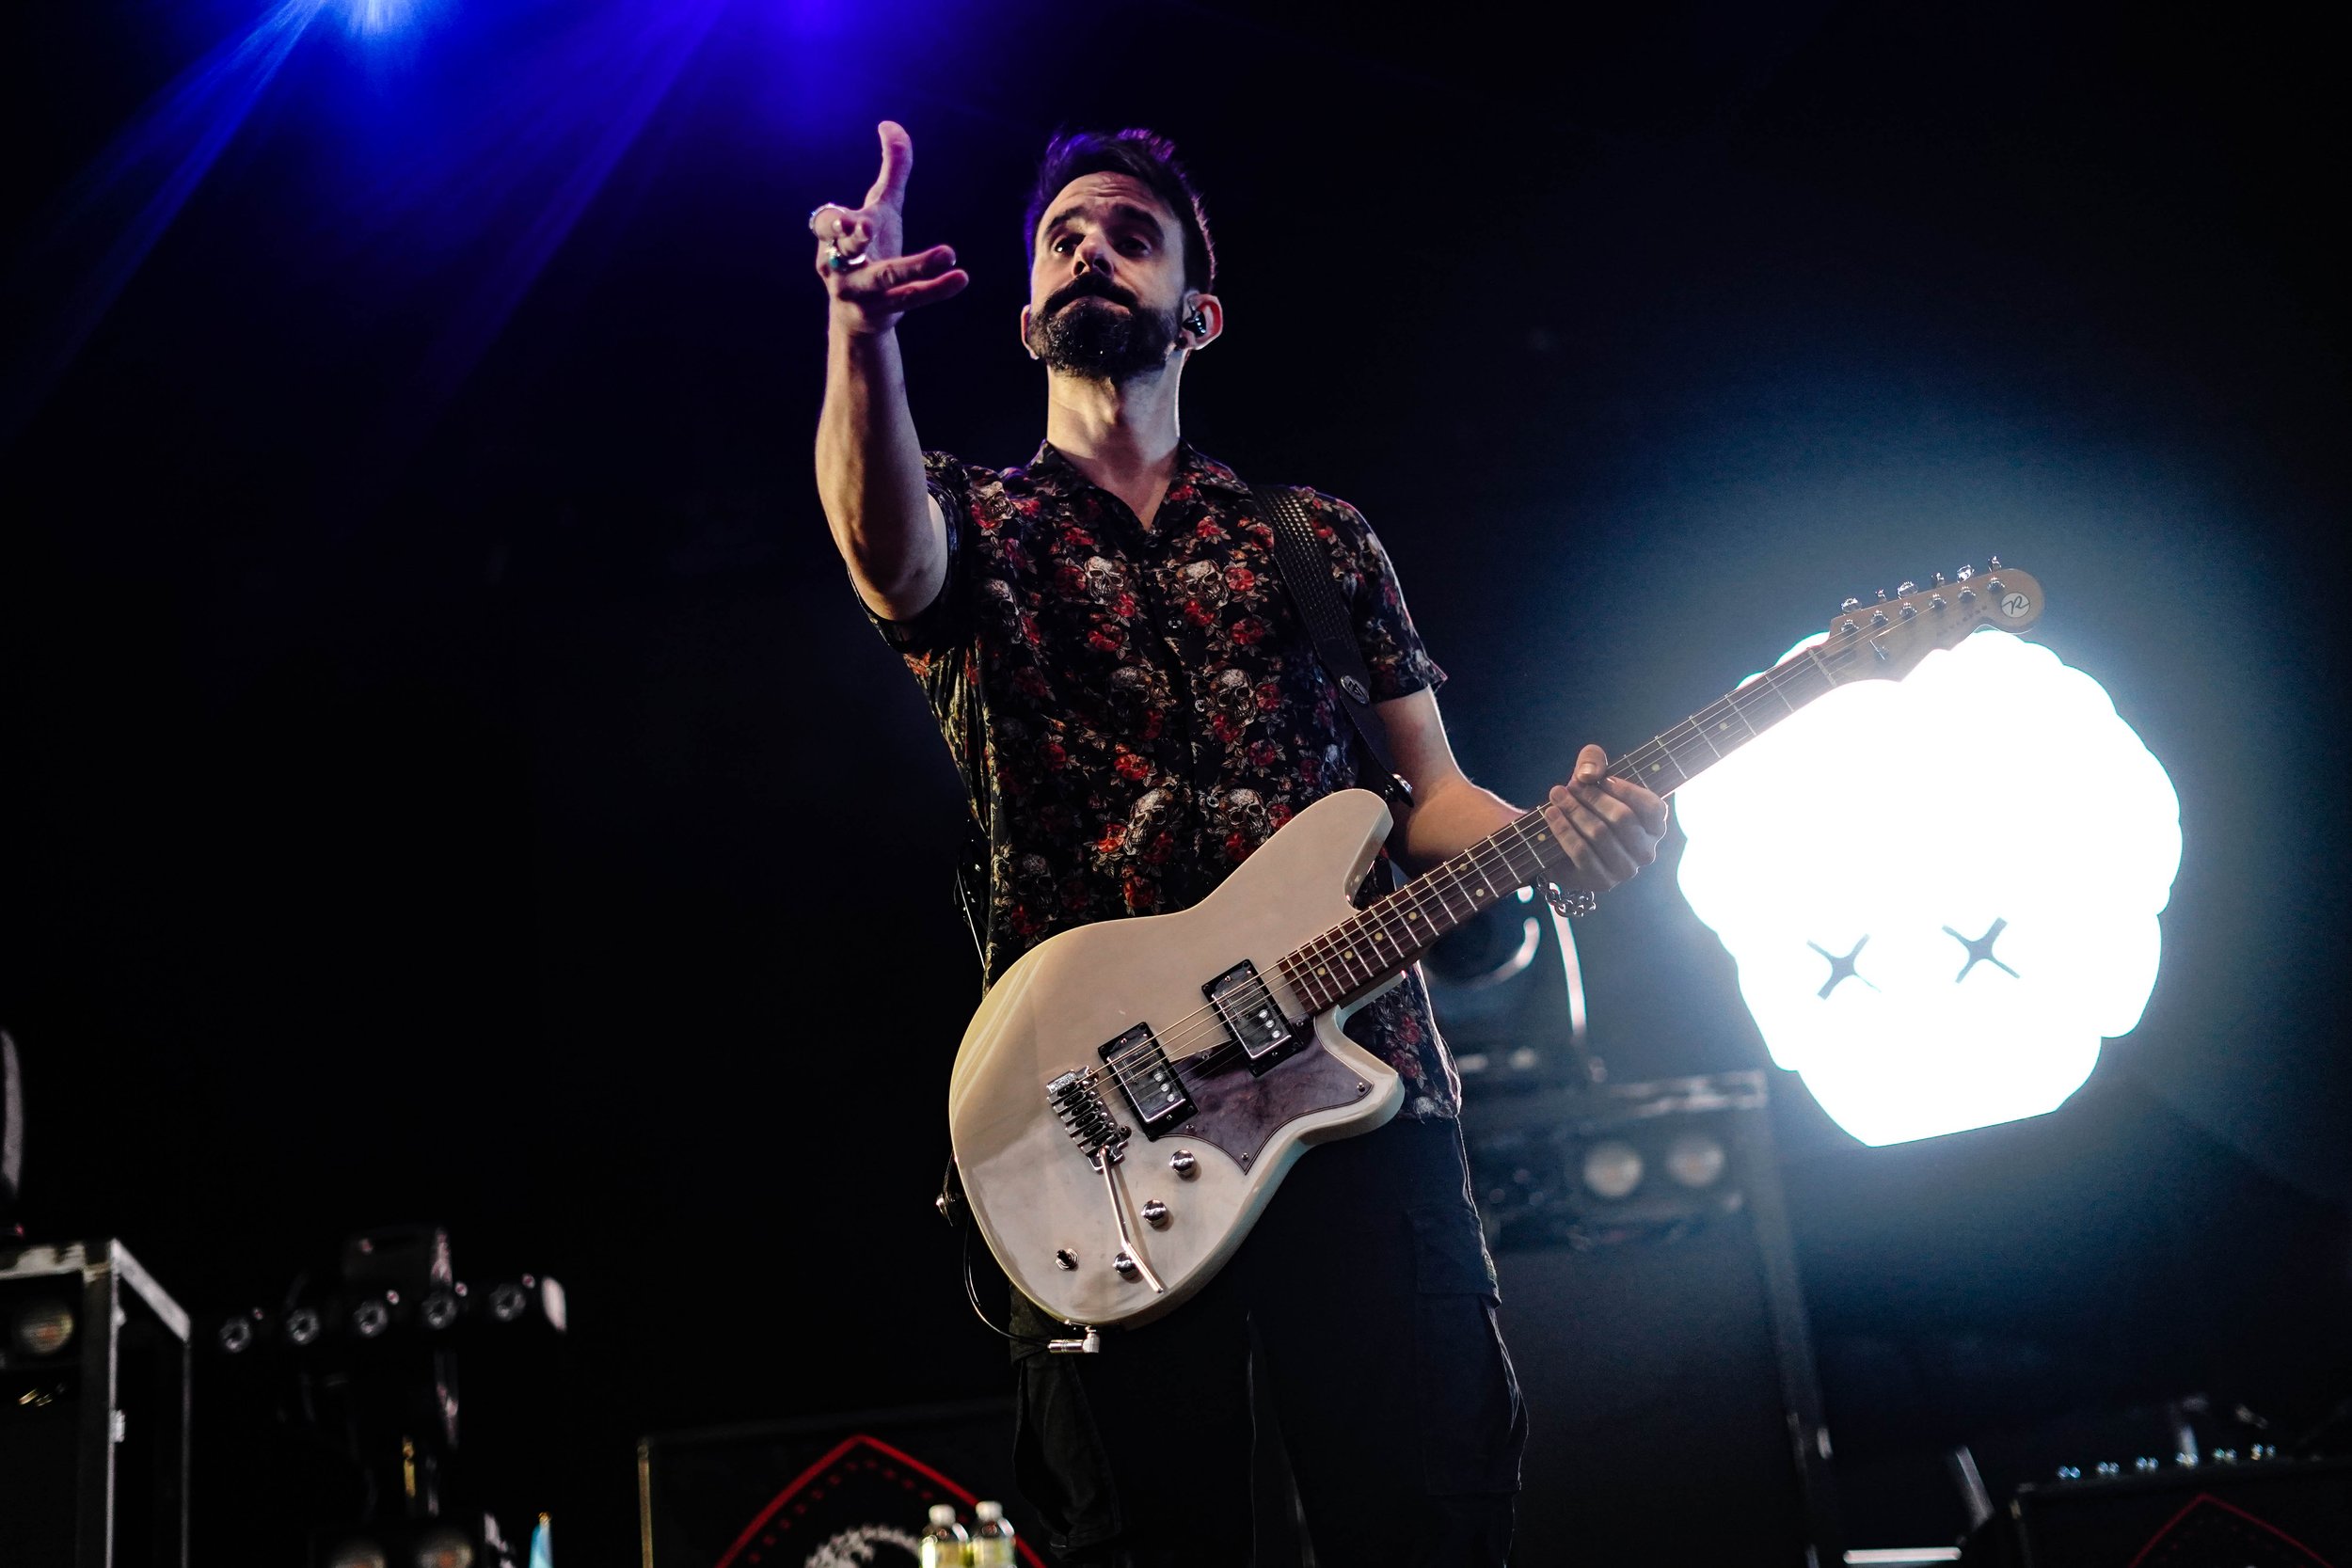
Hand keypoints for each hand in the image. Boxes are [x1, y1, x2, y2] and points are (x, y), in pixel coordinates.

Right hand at [811, 121, 969, 335]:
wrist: (860, 314)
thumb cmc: (870, 250)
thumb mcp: (880, 209)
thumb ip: (890, 171)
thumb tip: (890, 124)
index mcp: (832, 237)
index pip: (824, 224)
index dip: (832, 221)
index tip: (847, 218)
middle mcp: (838, 265)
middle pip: (847, 251)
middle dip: (854, 240)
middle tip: (867, 228)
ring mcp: (858, 292)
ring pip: (886, 277)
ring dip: (916, 264)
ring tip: (948, 252)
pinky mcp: (880, 313)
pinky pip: (910, 298)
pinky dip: (935, 288)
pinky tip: (961, 277)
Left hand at [1542, 744, 1668, 893]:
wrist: (1564, 839)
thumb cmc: (1588, 802)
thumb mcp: (1593, 772)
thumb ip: (1593, 759)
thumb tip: (1587, 774)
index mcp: (1655, 827)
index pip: (1652, 807)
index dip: (1627, 790)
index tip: (1602, 779)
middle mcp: (1646, 852)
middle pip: (1622, 818)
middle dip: (1592, 797)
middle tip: (1569, 786)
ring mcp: (1625, 870)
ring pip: (1599, 835)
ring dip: (1574, 811)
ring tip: (1556, 795)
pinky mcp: (1601, 881)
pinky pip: (1581, 853)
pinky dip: (1563, 830)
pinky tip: (1551, 814)